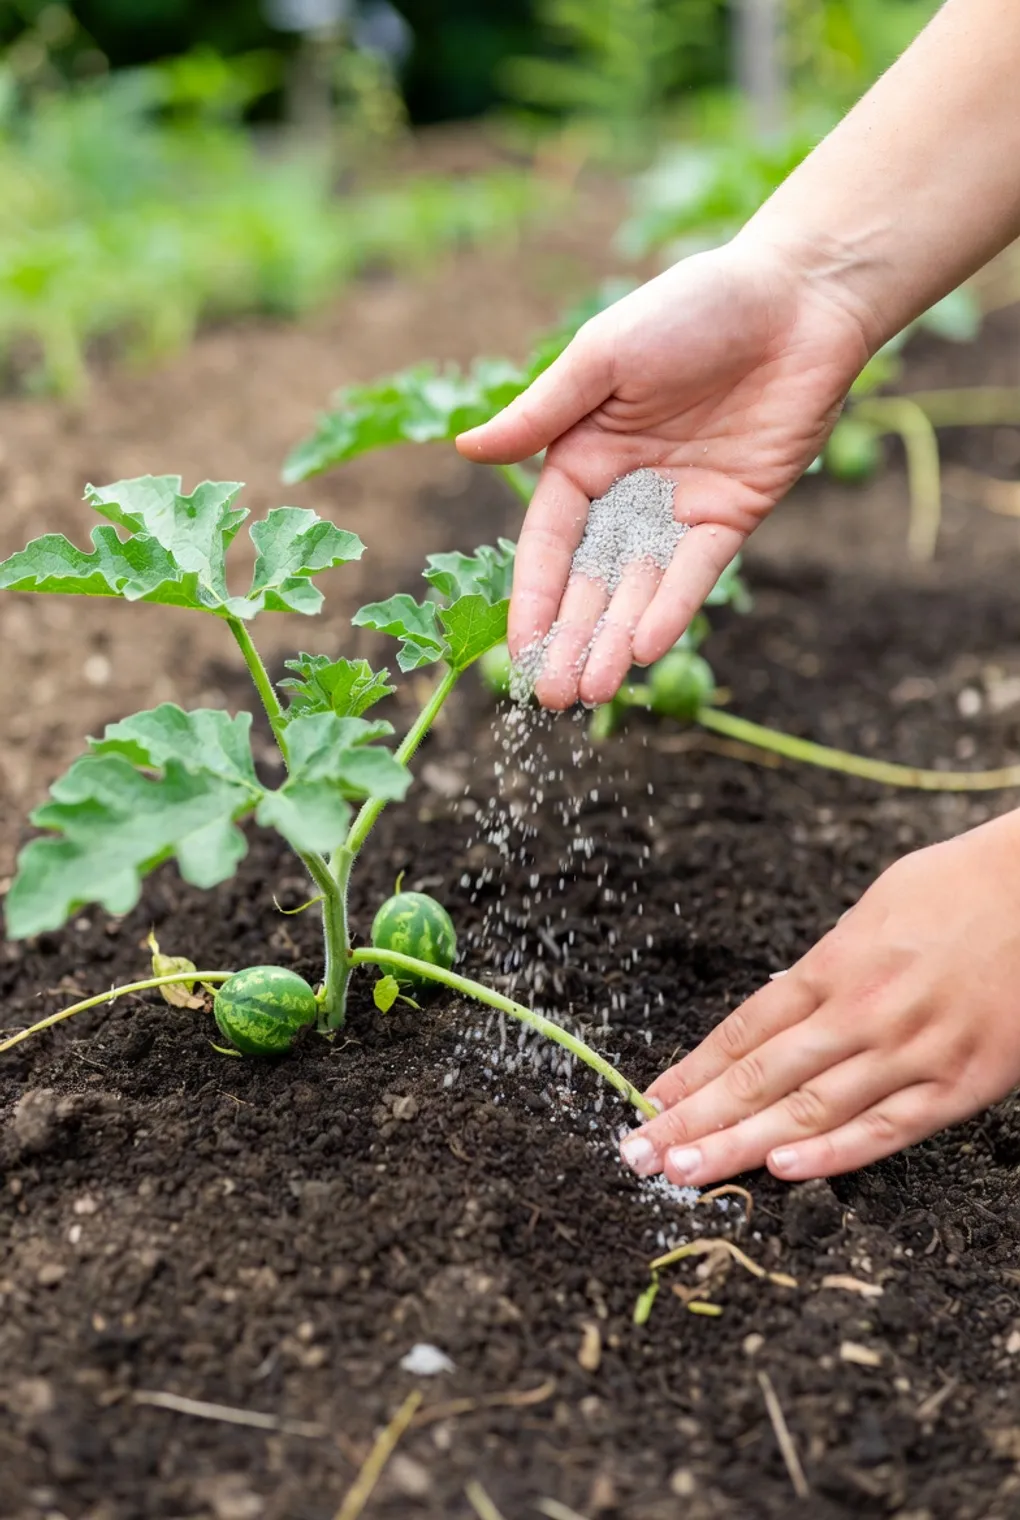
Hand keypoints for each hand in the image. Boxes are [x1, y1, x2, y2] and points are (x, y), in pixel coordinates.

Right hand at [456, 235, 869, 708]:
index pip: (548, 543)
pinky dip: (673, 608)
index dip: (532, 598)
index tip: (518, 652)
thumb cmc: (690, 308)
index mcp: (583, 457)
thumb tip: (465, 449)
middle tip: (553, 698)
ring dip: (616, 640)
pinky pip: (698, 572)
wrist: (797, 298)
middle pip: (591, 581)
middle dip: (572, 640)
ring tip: (595, 692)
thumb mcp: (601, 358)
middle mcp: (627, 492)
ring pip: (641, 589)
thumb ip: (541, 414)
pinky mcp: (733, 515)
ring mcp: (680, 509)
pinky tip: (645, 647)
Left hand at [619, 811, 1019, 1185]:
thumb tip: (778, 1005)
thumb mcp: (873, 909)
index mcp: (835, 963)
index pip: (745, 1030)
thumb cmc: (957, 889)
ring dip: (741, 1145)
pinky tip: (782, 1171)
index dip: (693, 1072)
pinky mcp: (962, 1082)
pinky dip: (833, 1154)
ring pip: (811, 1110)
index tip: (650, 1102)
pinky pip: (888, 1128)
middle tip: (640, 1155)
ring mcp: (912, 1051)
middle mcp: (862, 1011)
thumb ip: (825, 966)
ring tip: (685, 1172)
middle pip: (762, 1076)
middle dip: (695, 1119)